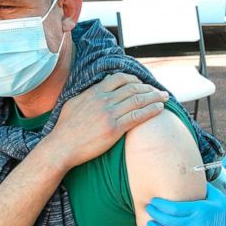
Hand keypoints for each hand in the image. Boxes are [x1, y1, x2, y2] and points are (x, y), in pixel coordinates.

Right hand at [43, 73, 168, 169]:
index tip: (142, 84)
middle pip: (133, 88)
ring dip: (154, 97)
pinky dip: (151, 111)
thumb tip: (100, 86)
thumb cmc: (65, 128)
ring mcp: (109, 114)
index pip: (120, 78)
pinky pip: (137, 116)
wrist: (61, 146)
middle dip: (149, 88)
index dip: (135, 79)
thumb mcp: (74, 103)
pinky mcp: (114, 129)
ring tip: (164, 98)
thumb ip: (89, 93)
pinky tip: (159, 109)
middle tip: (159, 91)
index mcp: (94, 92)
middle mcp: (103, 100)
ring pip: (138, 100)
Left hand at [146, 183, 225, 225]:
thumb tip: (192, 179)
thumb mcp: (218, 196)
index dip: (160, 204)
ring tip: (150, 225)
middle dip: (155, 214)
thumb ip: (203, 188)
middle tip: (149, 209)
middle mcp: (196, 223)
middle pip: (169, 220)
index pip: (174, 207)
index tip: (154, 201)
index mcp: (199, 209)